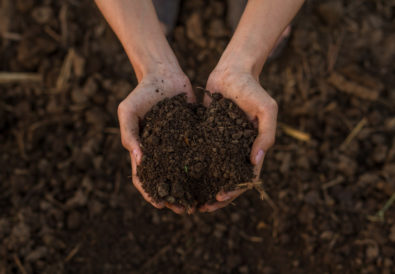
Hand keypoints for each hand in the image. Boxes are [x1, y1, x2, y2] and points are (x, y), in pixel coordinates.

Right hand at [118, 69, 194, 213]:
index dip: (150, 192)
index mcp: (143, 149)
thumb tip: (139, 160)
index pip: (143, 177)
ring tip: (200, 200)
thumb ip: (129, 134)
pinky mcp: (194, 135)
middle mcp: (161, 150)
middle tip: (184, 209)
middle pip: (166, 179)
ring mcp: (177, 144)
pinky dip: (204, 166)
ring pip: (184, 171)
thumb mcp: (128, 111)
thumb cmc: (142, 92)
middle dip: (173, 196)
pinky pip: (199, 153)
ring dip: (190, 187)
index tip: (160, 204)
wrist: (164, 74)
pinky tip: (215, 176)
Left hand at [199, 69, 277, 211]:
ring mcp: (221, 143)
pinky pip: (200, 153)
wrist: (232, 71)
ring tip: (189, 198)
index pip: (244, 177)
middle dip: (216, 196)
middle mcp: (236, 149)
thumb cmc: (253, 89)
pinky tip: (179, 175)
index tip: (220, 200)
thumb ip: (266, 134)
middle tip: (201, 207)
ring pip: (212, 170)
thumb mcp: (267, 109)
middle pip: (227, 179)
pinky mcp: (206, 135)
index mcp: (252, 149)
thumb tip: (256, 162)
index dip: (234, 191)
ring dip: (203, 186)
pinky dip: (193, 166)